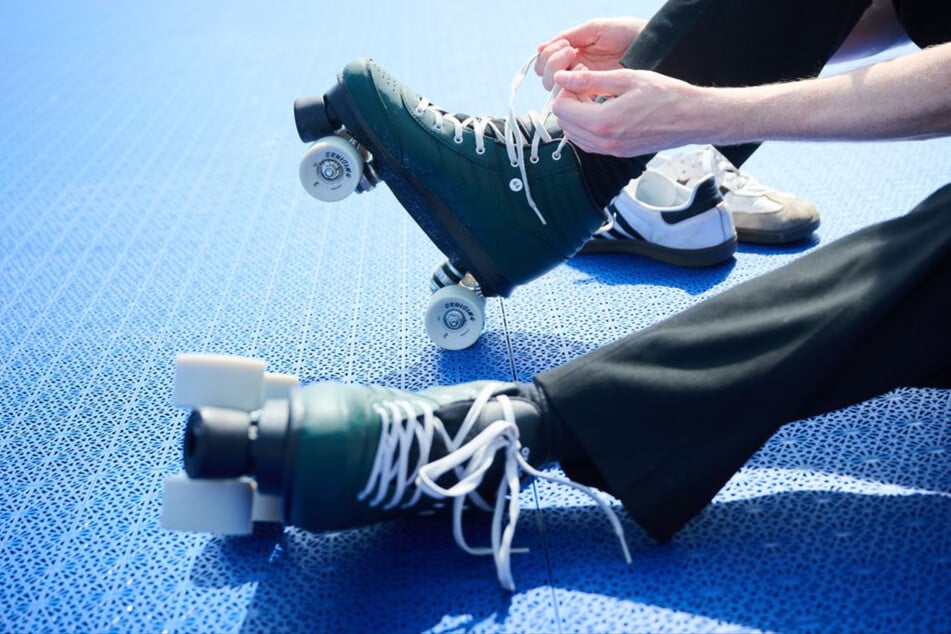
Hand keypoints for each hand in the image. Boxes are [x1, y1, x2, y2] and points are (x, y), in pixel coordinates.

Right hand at [535, 17, 647, 90]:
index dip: (548, 58)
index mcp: (573, 54)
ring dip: (563, 80)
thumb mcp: (596, 30)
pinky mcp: (597, 98)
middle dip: (553, 66)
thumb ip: (569, 37)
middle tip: (572, 54)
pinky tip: (587, 83)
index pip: (545, 64)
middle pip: (548, 79)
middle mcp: (575, 71)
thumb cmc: (629, 33)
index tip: (566, 48)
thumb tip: (540, 48)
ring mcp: (585, 85)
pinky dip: (576, 95)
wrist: (654, 47)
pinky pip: (578, 103)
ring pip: (559, 93)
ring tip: (582, 67)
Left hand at [551, 67, 708, 156]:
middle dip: (569, 103)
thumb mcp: (626, 79)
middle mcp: (605, 142)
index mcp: (603, 122)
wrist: (693, 118)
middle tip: (585, 86)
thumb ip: (590, 79)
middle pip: (564, 124)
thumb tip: (563, 77)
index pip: (561, 109)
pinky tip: (601, 111)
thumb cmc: (667, 96)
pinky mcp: (619, 153)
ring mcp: (612, 150)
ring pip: (574, 136)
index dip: (565, 91)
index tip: (578, 79)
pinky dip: (587, 128)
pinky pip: (589, 144)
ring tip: (594, 97)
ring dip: (577, 116)